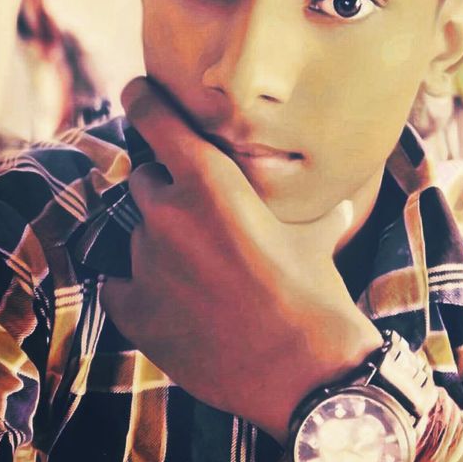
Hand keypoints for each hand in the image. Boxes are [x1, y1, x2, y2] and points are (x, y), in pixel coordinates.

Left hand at [101, 77, 381, 443]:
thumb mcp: (313, 233)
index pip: (154, 118)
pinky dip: (140, 289)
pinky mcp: (133, 309)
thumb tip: (341, 204)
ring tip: (201, 276)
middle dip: (168, 193)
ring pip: (140, 235)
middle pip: (146, 180)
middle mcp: (168, 211)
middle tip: (200, 223)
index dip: (142, 99)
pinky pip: (121, 283)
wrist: (304, 371)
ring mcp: (145, 261)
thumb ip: (312, 209)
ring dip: (161, 245)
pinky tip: (177, 304)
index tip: (137, 90)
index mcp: (209, 179)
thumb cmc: (312, 291)